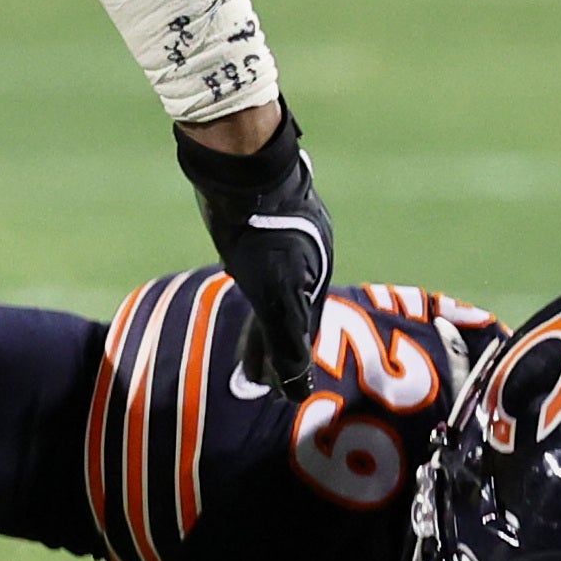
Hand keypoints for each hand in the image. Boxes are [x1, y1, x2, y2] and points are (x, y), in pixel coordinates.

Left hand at [171, 108, 331, 391]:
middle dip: (275, 344)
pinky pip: (266, 260)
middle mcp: (309, 257)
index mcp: (316, 280)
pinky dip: (257, 282)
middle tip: (253, 374)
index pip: (304, 336)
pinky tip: (243, 276)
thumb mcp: (275, 298)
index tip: (273, 391)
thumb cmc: (262, 235)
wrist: (243, 167)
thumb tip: (297, 394)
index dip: (288, 365)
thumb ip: (286, 344)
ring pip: (280, 286)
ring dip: (266, 314)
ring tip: (250, 334)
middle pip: (294, 312)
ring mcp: (290, 234)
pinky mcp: (267, 215)